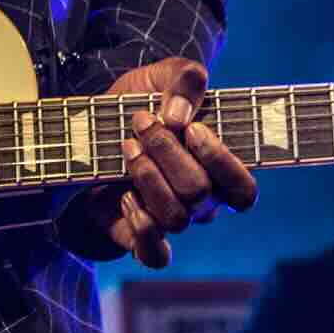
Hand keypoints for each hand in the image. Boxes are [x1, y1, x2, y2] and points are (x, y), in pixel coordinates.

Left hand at [61, 57, 257, 268]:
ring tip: (127, 148)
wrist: (90, 130)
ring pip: (176, 218)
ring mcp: (170, 220)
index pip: (243, 189)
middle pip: (201, 193)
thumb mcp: (160, 76)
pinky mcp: (138, 236)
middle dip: (168, 152)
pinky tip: (126, 197)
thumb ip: (184, 77)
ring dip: (149, 178)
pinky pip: (154, 255)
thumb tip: (179, 115)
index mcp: (217, 169)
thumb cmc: (138, 104)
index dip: (222, 161)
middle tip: (141, 123)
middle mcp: (200, 202)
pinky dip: (142, 229)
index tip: (191, 128)